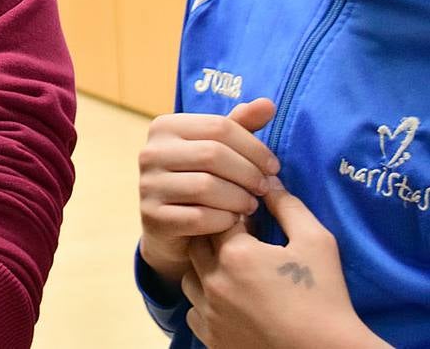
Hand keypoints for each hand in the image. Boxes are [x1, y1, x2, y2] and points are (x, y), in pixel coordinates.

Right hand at [139, 97, 279, 282]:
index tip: (273, 167)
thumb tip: (268, 104)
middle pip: (213, 154)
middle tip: (265, 188)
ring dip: (239, 198)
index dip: (254, 147)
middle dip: (249, 173)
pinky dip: (224, 220)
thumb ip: (241, 127)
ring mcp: (147, 184)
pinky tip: (232, 221)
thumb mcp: (220, 151)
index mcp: (165, 127)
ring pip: (206, 186)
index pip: (219, 126)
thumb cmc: (202, 181)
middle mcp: (150, 151)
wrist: (174, 230)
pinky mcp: (152, 217)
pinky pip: (199, 217)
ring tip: (251, 204)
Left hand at [181, 182, 388, 347]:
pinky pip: (194, 312)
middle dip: (215, 240)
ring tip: (234, 275)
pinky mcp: (212, 338)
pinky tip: (230, 303)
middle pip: (197, 246)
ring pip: (190, 279)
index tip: (252, 225)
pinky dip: (205, 304)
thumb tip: (268, 182)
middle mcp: (213, 283)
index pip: (216, 219)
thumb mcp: (316, 243)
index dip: (233, 218)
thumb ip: (288, 207)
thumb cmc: (326, 298)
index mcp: (235, 255)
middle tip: (242, 247)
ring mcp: (210, 313)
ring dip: (205, 271)